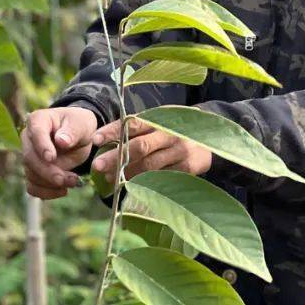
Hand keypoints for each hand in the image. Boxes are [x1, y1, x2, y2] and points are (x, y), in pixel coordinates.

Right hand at [21, 106, 97, 199]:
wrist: (78, 136)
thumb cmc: (78, 125)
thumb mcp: (81, 124)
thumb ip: (72, 132)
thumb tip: (61, 141)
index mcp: (38, 120)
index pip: (36, 132)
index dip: (42, 146)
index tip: (51, 158)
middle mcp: (28, 138)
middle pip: (30, 157)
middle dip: (48, 171)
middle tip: (67, 179)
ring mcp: (29, 156)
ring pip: (31, 174)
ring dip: (51, 184)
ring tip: (73, 182)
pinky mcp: (32, 172)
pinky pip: (32, 186)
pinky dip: (46, 193)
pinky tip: (63, 190)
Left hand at [90, 117, 211, 179]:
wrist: (210, 137)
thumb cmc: (173, 129)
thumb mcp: (157, 121)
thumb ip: (136, 128)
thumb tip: (102, 139)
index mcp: (158, 119)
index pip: (132, 124)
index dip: (113, 131)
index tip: (95, 139)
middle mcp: (168, 134)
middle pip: (139, 147)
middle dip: (116, 157)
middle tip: (97, 165)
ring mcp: (178, 152)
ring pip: (149, 165)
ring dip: (126, 173)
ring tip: (108, 178)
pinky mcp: (186, 168)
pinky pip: (161, 178)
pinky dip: (144, 182)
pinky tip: (130, 185)